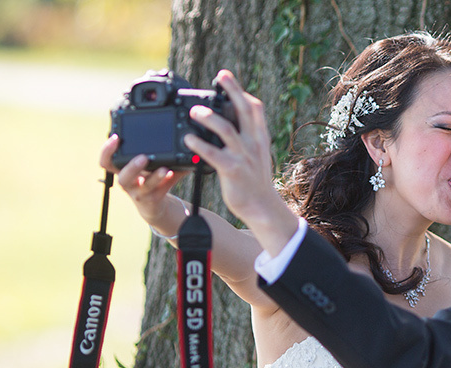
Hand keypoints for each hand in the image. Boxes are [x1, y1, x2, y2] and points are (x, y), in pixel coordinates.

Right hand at [99, 134, 187, 223]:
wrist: (153, 205)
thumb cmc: (147, 180)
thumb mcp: (146, 165)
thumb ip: (152, 150)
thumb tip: (170, 131)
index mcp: (122, 170)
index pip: (106, 161)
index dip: (106, 151)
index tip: (115, 137)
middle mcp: (128, 182)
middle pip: (122, 177)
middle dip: (132, 167)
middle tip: (143, 157)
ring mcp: (140, 192)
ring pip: (144, 186)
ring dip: (155, 177)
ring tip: (165, 169)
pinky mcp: (152, 199)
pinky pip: (160, 191)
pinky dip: (168, 181)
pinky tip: (173, 173)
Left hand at [183, 70, 298, 254]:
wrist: (263, 208)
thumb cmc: (255, 183)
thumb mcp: (257, 157)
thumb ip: (247, 140)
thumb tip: (233, 125)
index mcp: (259, 139)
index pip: (255, 108)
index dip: (241, 91)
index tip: (227, 79)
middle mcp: (253, 144)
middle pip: (244, 110)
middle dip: (232, 90)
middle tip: (220, 76)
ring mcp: (243, 157)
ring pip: (226, 129)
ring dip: (209, 117)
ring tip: (194, 110)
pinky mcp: (232, 170)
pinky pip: (213, 153)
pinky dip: (199, 143)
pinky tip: (188, 138)